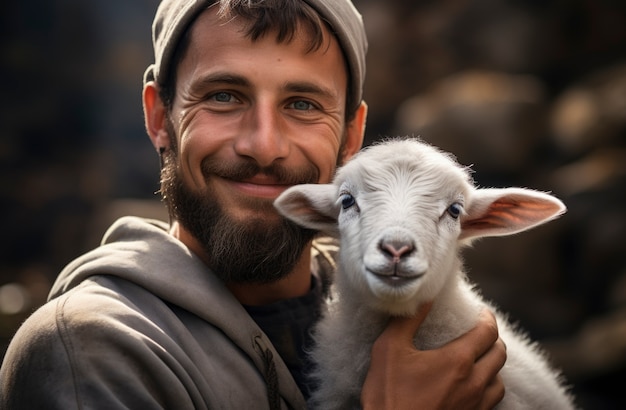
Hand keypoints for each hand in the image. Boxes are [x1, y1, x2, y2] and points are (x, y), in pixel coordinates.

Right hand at [361, 303, 505, 409]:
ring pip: (499, 381)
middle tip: (481, 331)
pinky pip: (491, 401)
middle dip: (493, 339)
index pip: (487, 332)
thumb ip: (408, 320)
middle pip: (499, 354)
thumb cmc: (388, 394)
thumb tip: (424, 297)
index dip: (487, 318)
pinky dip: (488, 388)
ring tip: (479, 359)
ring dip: (493, 366)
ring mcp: (474, 405)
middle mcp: (473, 383)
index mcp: (457, 360)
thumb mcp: (389, 349)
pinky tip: (473, 386)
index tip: (481, 312)